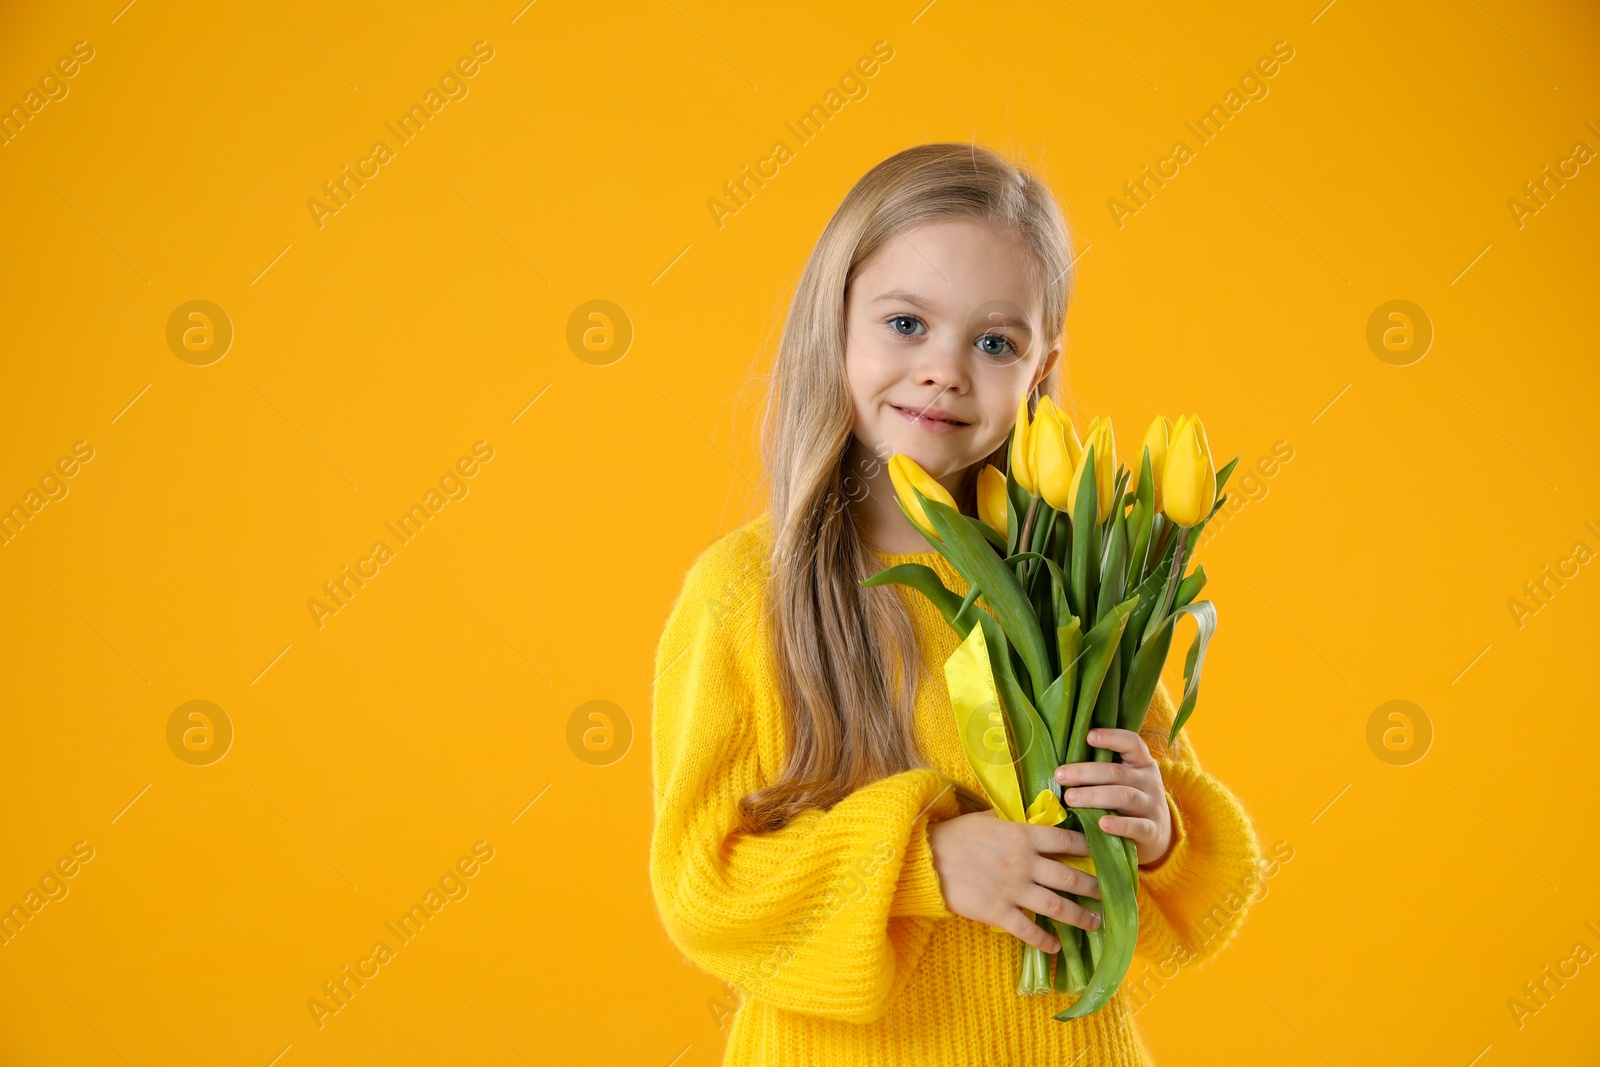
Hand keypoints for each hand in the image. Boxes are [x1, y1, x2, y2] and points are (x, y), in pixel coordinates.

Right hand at [927, 809, 1100, 953]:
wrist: (926, 858)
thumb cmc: (955, 834)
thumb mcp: (986, 818)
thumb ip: (1010, 818)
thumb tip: (1028, 813)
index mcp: (1023, 836)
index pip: (1065, 840)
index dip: (1087, 847)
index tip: (1102, 854)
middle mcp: (1025, 864)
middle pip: (1070, 877)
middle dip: (1093, 888)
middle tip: (1108, 895)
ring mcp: (1013, 890)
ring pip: (1057, 906)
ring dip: (1079, 916)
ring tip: (1094, 923)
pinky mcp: (999, 912)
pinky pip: (1029, 930)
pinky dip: (1045, 941)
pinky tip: (1057, 947)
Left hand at [1055, 727, 1172, 866]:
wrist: (1156, 834)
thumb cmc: (1128, 801)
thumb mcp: (1123, 781)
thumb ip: (1102, 770)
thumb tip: (1063, 764)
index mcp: (1142, 763)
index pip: (1132, 743)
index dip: (1112, 737)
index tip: (1088, 736)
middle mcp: (1149, 782)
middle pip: (1117, 772)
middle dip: (1085, 773)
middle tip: (1060, 776)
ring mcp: (1152, 806)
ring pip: (1125, 797)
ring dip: (1094, 796)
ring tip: (1070, 798)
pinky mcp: (1151, 831)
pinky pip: (1137, 826)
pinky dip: (1119, 825)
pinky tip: (1102, 824)